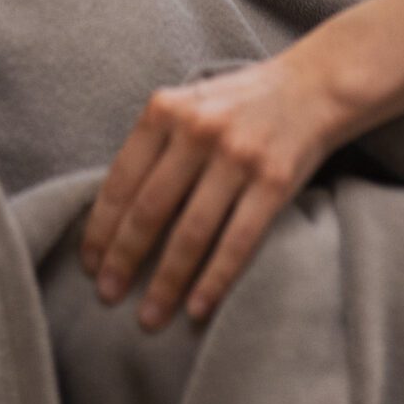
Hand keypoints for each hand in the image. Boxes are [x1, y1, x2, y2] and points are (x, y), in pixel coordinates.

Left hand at [80, 49, 350, 329]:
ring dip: (165, 282)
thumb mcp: (188, 107)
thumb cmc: (238, 105)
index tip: (90, 265)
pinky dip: (214, 280)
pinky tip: (197, 309)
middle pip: (149, 210)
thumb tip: (113, 219)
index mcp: (166, 110)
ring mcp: (239, 156)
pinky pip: (238, 241)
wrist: (313, 86)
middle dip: (124, 260)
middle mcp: (199, 129)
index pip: (121, 180)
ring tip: (149, 317)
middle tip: (107, 297)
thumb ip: (155, 147)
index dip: (101, 229)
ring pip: (191, 233)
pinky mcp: (275, 181)